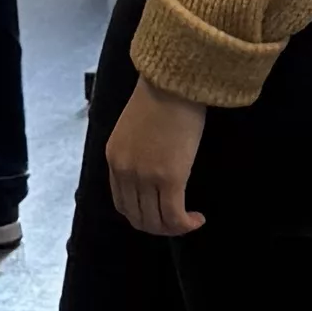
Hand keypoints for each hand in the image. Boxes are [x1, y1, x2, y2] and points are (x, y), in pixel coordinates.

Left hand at [104, 76, 208, 235]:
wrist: (174, 82)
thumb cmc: (162, 96)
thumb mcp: (135, 127)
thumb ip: (136, 151)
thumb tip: (152, 168)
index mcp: (114, 158)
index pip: (122, 203)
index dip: (141, 215)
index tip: (160, 212)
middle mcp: (125, 171)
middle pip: (137, 217)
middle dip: (158, 226)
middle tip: (178, 222)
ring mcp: (145, 177)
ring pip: (156, 221)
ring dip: (174, 228)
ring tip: (189, 221)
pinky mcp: (169, 178)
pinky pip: (174, 215)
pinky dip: (186, 224)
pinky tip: (198, 219)